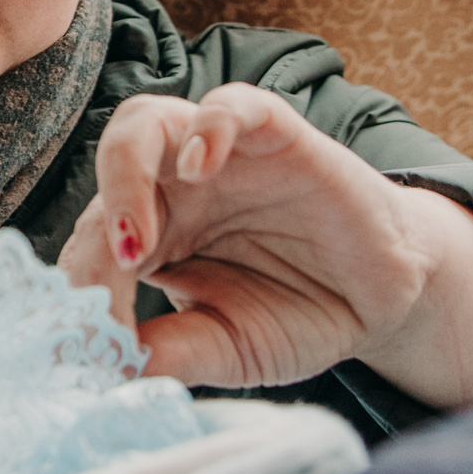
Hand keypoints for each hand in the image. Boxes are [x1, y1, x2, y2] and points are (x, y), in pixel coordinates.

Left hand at [62, 85, 472, 406]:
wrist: (386, 299)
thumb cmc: (300, 315)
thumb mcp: (228, 349)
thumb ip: (171, 354)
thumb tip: (107, 369)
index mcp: (152, 236)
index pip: (93, 245)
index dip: (86, 290)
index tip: (97, 345)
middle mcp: (173, 188)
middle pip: (104, 176)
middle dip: (97, 233)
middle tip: (115, 287)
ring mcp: (220, 156)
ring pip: (145, 121)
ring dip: (125, 173)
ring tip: (138, 237)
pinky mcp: (274, 135)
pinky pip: (230, 104)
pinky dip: (206, 126)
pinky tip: (197, 166)